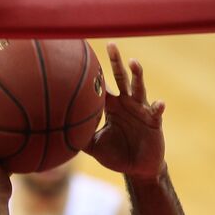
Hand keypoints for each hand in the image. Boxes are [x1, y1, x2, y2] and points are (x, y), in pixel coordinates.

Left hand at [85, 43, 164, 179]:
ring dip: (137, 75)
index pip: (103, 85)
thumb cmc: (116, 155)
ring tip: (133, 62)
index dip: (96, 72)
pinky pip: (156, 112)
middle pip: (121, 78)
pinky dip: (158, 107)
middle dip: (116, 62)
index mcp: (112, 106)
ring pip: (139, 88)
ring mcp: (142, 110)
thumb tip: (56, 135)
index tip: (86, 55)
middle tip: (111, 45)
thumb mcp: (94, 146)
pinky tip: (159, 103)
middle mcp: (127, 103)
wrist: (138, 169)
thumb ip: (79, 138)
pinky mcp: (154, 121)